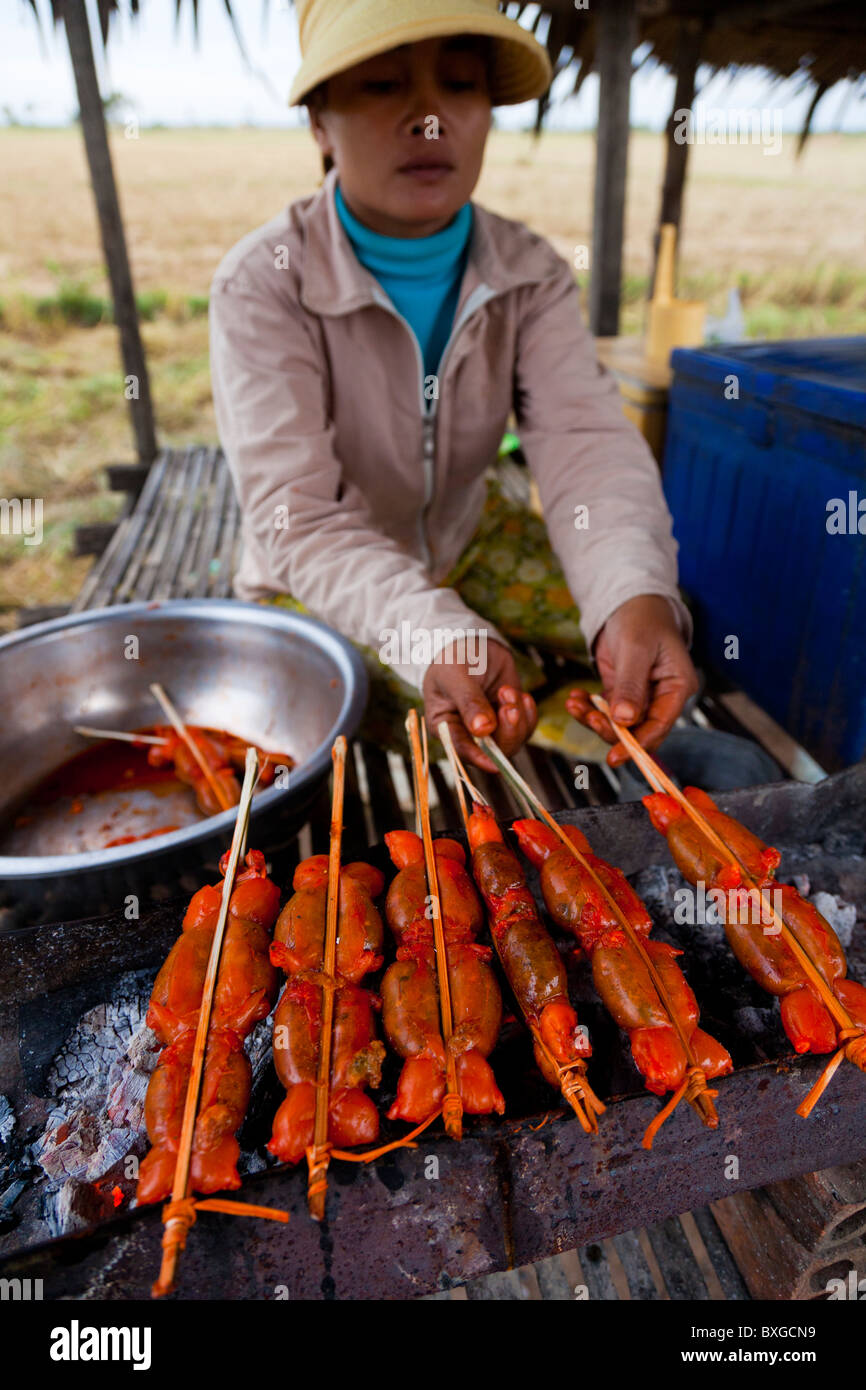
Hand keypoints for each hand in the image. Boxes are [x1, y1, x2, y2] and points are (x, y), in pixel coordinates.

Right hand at [422, 638, 537, 773]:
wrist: (471, 641)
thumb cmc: (453, 657)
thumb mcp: (456, 676)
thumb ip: (469, 702)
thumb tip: (483, 730)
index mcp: (446, 728)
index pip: (462, 751)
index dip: (480, 758)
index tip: (495, 761)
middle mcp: (468, 733)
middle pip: (493, 751)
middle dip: (506, 731)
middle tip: (509, 704)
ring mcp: (491, 727)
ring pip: (512, 741)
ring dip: (517, 719)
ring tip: (508, 691)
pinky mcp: (508, 718)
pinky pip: (524, 728)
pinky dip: (527, 714)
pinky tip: (521, 696)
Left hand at [566, 595, 696, 767]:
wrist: (629, 602)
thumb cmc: (642, 619)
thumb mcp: (636, 649)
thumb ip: (631, 685)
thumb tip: (624, 720)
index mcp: (678, 687)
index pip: (660, 725)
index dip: (637, 744)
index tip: (614, 756)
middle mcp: (662, 697)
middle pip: (638, 730)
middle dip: (610, 730)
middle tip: (588, 717)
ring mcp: (641, 697)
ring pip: (618, 724)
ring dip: (594, 719)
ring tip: (575, 704)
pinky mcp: (622, 693)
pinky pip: (605, 711)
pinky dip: (588, 708)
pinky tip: (575, 698)